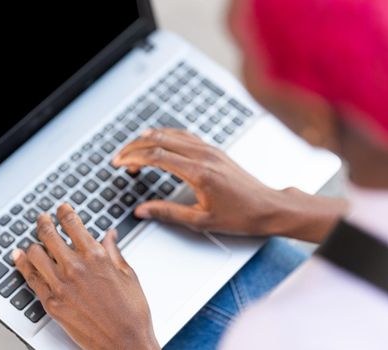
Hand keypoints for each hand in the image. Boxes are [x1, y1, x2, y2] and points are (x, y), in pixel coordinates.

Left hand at [13, 204, 159, 349]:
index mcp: (96, 256)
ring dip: (34, 242)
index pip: (72, 223)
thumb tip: (109, 236)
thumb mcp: (128, 274)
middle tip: (43, 218)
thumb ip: (114, 251)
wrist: (125, 343)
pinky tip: (19, 257)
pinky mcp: (51, 303)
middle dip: (44, 221)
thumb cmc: (131, 312)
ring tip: (35, 240)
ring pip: (35, 253)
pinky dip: (22, 264)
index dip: (64, 211)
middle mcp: (75, 267)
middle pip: (49, 234)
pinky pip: (30, 278)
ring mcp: (60, 285)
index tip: (62, 209)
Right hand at [112, 128, 345, 240]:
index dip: (133, 158)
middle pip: (159, 140)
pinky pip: (184, 135)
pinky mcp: (214, 149)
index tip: (119, 163)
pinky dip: (166, 136)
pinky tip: (158, 141)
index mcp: (198, 173)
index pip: (156, 157)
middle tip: (119, 158)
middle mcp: (203, 155)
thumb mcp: (201, 220)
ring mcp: (209, 149)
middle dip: (134, 147)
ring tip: (132, 150)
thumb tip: (141, 210)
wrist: (268, 207)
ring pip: (171, 134)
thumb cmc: (240, 216)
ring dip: (148, 140)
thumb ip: (168, 213)